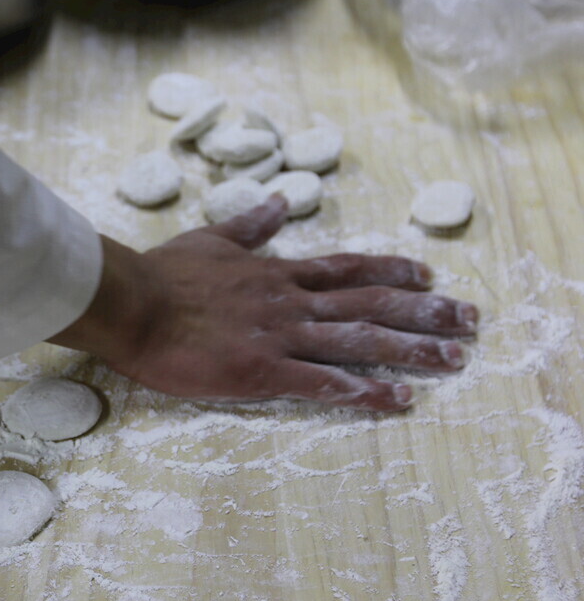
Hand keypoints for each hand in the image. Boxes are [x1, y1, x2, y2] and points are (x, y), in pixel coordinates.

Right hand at [49, 195, 477, 410]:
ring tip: (454, 360)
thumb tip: (280, 200)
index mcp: (276, 274)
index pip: (347, 269)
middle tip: (470, 321)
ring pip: (357, 342)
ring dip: (409, 352)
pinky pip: (318, 382)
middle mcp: (289, 302)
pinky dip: (359, 390)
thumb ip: (250, 227)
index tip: (430, 276)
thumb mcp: (210, 240)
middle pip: (369, 305)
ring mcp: (277, 337)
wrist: (130, 303)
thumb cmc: (163, 274)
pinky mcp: (259, 371)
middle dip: (424, 313)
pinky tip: (395, 400)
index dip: (392, 272)